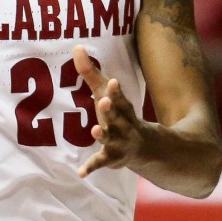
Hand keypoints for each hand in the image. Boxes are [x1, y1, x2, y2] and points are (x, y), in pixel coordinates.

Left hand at [73, 45, 146, 177]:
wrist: (145, 147)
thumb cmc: (118, 114)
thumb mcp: (106, 94)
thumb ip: (90, 73)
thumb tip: (76, 47)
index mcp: (121, 107)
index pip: (119, 97)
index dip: (115, 90)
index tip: (112, 81)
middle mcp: (122, 123)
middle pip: (116, 115)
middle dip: (111, 108)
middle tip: (104, 100)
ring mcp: (118, 141)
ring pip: (110, 138)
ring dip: (103, 135)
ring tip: (94, 131)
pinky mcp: (111, 158)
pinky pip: (100, 162)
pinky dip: (91, 167)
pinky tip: (80, 173)